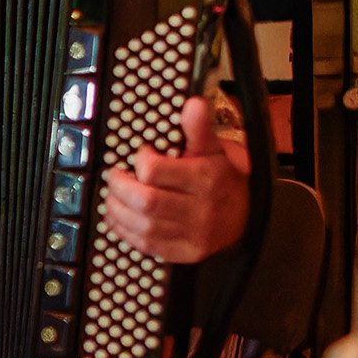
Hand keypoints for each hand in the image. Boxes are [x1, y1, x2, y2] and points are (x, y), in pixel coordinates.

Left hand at [105, 96, 249, 263]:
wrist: (245, 216)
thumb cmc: (221, 178)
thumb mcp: (215, 149)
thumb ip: (200, 128)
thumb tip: (193, 104)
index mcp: (207, 180)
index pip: (156, 172)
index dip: (140, 161)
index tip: (140, 154)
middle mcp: (201, 210)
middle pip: (145, 201)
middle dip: (120, 187)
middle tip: (114, 177)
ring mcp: (193, 235)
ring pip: (141, 225)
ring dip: (117, 208)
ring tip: (113, 195)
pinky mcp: (184, 252)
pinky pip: (145, 245)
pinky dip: (124, 229)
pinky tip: (118, 216)